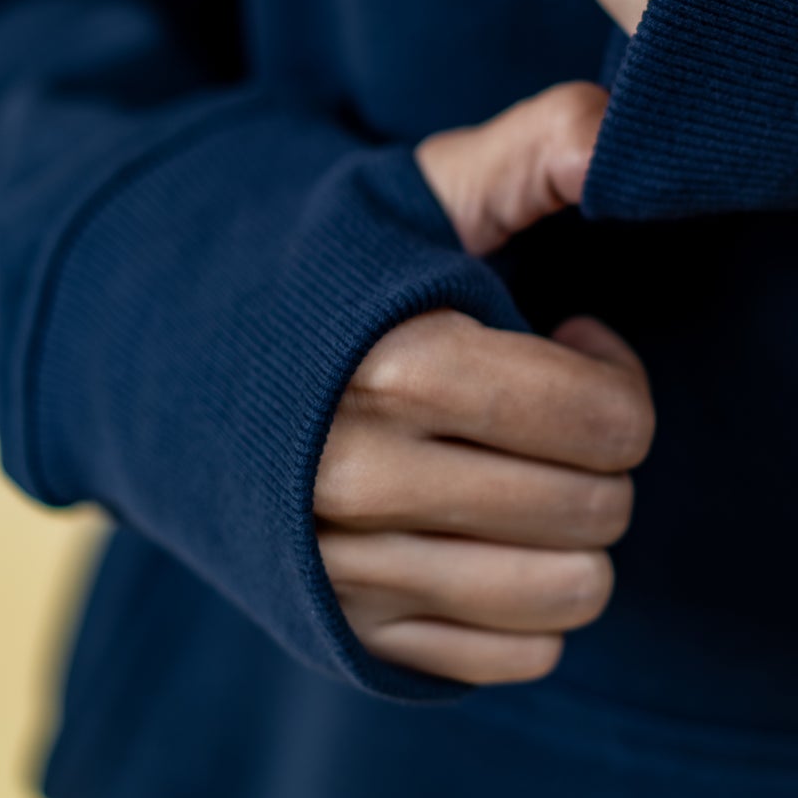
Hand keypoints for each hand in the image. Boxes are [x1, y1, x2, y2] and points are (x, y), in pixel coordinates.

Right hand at [314, 83, 653, 683]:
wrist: (179, 359)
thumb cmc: (340, 268)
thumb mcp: (426, 191)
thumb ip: (534, 146)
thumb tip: (611, 142)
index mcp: (401, 365)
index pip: (602, 421)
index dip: (618, 380)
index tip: (575, 341)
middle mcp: (366, 480)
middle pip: (595, 510)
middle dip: (605, 454)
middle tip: (555, 410)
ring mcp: (351, 570)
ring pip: (567, 595)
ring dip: (578, 531)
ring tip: (530, 468)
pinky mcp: (348, 634)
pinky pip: (516, 656)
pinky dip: (533, 601)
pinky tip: (496, 531)